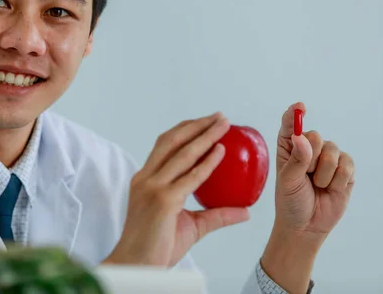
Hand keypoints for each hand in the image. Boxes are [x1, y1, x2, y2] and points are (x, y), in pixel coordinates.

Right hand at [104, 113, 249, 266]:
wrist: (138, 266)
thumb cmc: (157, 247)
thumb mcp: (191, 226)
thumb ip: (216, 215)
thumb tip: (245, 211)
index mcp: (146, 180)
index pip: (165, 145)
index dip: (186, 130)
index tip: (206, 122)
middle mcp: (146, 179)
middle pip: (172, 141)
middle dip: (197, 125)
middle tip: (220, 116)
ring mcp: (152, 188)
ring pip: (181, 154)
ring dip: (204, 135)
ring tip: (223, 125)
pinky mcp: (162, 201)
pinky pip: (189, 178)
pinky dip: (206, 162)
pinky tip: (220, 152)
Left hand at [273, 102, 354, 237]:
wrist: (307, 226)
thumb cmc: (290, 201)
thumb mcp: (288, 181)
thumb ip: (296, 159)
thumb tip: (302, 137)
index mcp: (289, 147)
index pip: (291, 124)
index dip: (295, 114)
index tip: (300, 107)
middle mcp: (309, 148)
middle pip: (315, 136)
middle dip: (310, 158)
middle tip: (305, 176)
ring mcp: (329, 157)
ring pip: (332, 151)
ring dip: (323, 173)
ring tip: (317, 186)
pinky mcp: (346, 169)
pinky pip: (347, 165)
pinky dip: (338, 180)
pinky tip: (331, 189)